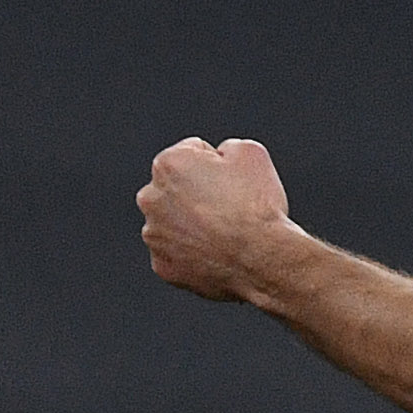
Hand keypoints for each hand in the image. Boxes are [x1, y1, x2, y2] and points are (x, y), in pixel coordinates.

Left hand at [139, 136, 296, 301]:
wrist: (261, 258)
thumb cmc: (256, 205)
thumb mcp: (250, 152)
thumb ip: (226, 147)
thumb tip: (219, 158)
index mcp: (167, 164)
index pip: (192, 154)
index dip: (219, 165)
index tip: (234, 182)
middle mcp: (151, 198)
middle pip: (176, 189)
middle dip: (197, 193)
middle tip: (228, 208)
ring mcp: (154, 236)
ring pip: (174, 223)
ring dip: (193, 224)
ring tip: (224, 233)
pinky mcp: (162, 266)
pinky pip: (177, 254)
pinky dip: (193, 253)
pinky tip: (216, 253)